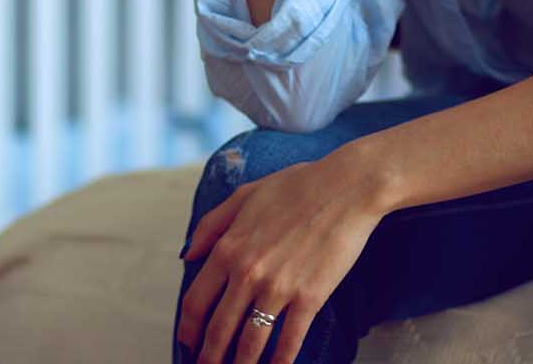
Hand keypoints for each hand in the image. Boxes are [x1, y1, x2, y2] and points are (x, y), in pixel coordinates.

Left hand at [174, 146, 384, 363]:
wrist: (345, 188)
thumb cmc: (295, 186)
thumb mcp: (244, 196)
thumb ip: (211, 225)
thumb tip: (187, 255)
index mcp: (228, 247)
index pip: (196, 301)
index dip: (189, 328)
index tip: (188, 342)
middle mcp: (247, 272)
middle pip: (218, 329)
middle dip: (209, 356)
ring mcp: (278, 287)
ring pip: (250, 341)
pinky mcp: (309, 297)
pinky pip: (289, 340)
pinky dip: (280, 362)